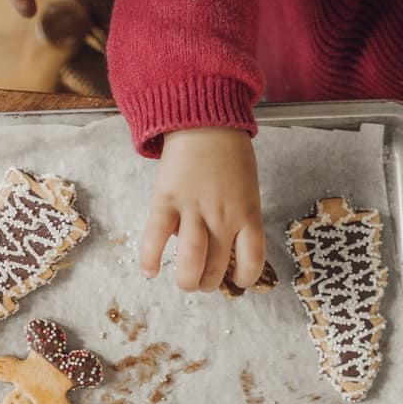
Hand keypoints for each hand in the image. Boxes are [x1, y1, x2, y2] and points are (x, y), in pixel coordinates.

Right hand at [140, 127, 265, 292]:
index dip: (245, 277)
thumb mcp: (246, 189)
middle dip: (208, 283)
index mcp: (247, 213)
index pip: (252, 259)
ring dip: (187, 280)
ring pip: (191, 259)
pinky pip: (157, 236)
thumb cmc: (229, 155)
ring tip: (184, 282)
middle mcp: (223, 216)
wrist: (205, 120)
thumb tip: (215, 248)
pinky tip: (150, 272)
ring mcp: (194, 209)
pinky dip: (150, 259)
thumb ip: (235, 219)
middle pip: (217, 267)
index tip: (237, 281)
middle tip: (202, 282)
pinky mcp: (166, 200)